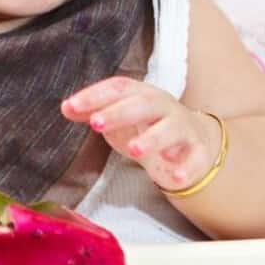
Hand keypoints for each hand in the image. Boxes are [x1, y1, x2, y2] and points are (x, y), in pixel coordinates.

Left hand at [61, 76, 221, 192]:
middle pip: (143, 104)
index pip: (117, 87)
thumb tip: (66, 108)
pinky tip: (174, 176)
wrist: (191, 140)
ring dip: (153, 138)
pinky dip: (187, 167)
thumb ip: (93, 111)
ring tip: (135, 149)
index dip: (94, 95)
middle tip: (96, 123)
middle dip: (119, 112)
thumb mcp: (118, 117)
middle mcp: (163, 106)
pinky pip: (196, 158)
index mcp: (140, 94)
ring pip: (171, 128)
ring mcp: (183, 127)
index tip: (71, 106)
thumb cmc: (147, 125)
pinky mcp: (198, 151)